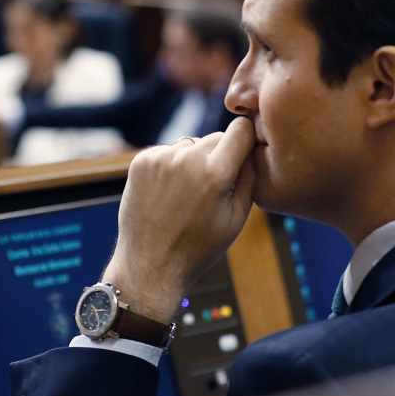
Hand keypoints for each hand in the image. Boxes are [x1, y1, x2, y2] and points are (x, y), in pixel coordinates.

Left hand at [101, 117, 257, 323]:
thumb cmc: (199, 248)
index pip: (241, 129)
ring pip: (191, 144)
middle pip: (216, 137)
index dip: (246, 140)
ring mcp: (160, 158)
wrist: (150, 266)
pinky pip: (168, 152)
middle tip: (214, 188)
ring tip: (187, 195)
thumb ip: (250, 177)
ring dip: (194, 161)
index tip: (245, 152)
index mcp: (215, 173)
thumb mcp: (237, 218)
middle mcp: (186, 158)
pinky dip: (171, 166)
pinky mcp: (141, 161)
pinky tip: (168, 194)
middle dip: (220, 156)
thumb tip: (253, 147)